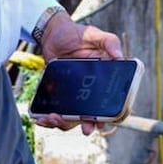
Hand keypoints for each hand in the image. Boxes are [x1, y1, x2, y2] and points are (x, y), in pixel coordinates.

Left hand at [32, 12, 123, 135]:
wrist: (53, 34)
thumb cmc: (78, 34)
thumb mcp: (95, 35)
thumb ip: (110, 42)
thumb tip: (121, 57)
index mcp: (104, 80)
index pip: (109, 103)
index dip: (108, 117)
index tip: (102, 124)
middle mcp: (90, 91)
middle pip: (91, 116)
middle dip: (87, 125)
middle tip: (85, 130)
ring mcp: (74, 95)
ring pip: (72, 118)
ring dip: (64, 124)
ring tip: (53, 118)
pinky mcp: (58, 95)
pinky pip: (55, 112)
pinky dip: (48, 120)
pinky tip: (41, 118)